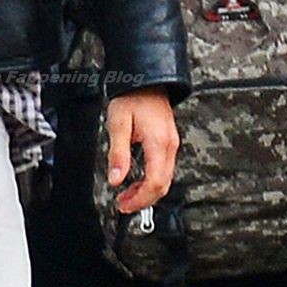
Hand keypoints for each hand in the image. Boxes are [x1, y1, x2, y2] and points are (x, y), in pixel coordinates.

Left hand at [106, 90, 179, 212]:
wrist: (147, 82)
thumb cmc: (132, 98)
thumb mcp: (118, 125)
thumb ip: (117, 154)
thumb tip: (115, 179)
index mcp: (159, 144)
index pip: (155, 182)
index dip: (140, 199)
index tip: (124, 205)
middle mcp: (169, 146)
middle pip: (163, 185)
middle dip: (143, 200)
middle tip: (123, 205)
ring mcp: (171, 145)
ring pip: (165, 179)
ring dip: (146, 192)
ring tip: (127, 196)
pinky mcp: (168, 143)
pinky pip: (163, 169)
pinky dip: (151, 181)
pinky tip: (136, 182)